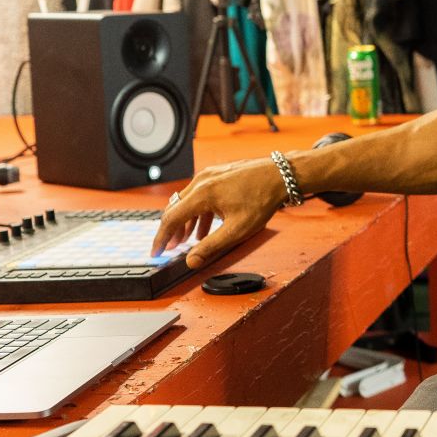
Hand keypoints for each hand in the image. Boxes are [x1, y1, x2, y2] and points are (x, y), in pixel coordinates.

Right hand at [152, 157, 287, 268]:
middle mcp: (201, 181)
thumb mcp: (236, 230)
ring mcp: (209, 176)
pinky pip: (200, 196)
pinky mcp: (218, 175)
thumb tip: (191, 261)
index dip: (161, 238)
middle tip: (170, 249)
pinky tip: (205, 227)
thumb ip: (211, 246)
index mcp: (202, 194)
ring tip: (188, 241)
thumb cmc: (262, 198)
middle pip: (176, 209)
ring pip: (187, 202)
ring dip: (186, 223)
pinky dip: (198, 213)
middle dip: (172, 231)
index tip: (156, 252)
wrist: (280, 175)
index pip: (171, 218)